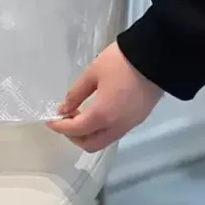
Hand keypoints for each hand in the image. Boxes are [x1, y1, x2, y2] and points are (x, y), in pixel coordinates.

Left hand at [47, 42, 162, 152]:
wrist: (154, 59)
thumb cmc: (119, 63)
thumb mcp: (92, 73)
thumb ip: (76, 93)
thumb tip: (63, 109)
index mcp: (103, 115)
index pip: (76, 130)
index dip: (60, 127)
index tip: (49, 120)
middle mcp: (117, 126)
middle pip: (91, 144)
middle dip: (73, 136)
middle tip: (64, 119)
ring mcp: (129, 125)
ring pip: (103, 141)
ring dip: (87, 133)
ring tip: (77, 113)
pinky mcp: (137, 120)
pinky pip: (113, 133)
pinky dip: (99, 129)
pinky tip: (93, 112)